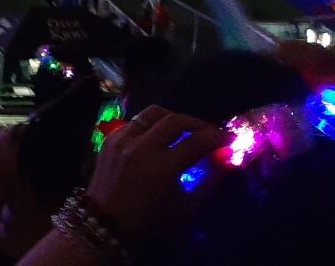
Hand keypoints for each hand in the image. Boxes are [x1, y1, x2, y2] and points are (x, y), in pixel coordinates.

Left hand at [85, 105, 227, 242]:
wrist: (106, 223)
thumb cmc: (150, 220)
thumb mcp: (186, 206)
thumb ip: (209, 180)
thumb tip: (227, 158)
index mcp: (162, 167)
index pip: (197, 141)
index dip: (217, 137)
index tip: (228, 138)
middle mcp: (141, 147)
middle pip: (176, 120)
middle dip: (197, 123)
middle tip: (207, 132)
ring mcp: (122, 140)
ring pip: (153, 113)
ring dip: (173, 118)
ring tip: (183, 130)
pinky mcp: (110, 138)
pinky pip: (135, 121)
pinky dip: (151, 125)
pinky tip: (157, 136)